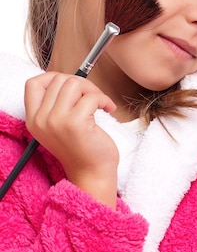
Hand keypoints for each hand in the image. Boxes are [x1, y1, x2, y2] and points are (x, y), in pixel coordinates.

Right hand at [24, 72, 118, 206]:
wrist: (92, 173)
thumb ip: (56, 105)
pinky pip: (91, 96)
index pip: (33, 84)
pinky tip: (108, 109)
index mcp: (34, 119)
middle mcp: (41, 119)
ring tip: (100, 103)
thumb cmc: (82, 148)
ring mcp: (56, 121)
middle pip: (58, 79)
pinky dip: (104, 99)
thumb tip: (68, 79)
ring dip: (92, 90)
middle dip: (81, 83)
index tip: (72, 87)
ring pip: (74, 83)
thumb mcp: (58, 126)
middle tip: (93, 96)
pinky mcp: (75, 123)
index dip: (54, 77)